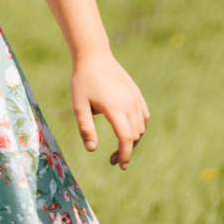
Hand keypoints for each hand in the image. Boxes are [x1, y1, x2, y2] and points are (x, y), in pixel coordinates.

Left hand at [71, 52, 149, 168]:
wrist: (94, 57)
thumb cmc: (82, 82)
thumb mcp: (78, 106)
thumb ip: (86, 128)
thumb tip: (92, 150)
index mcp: (115, 109)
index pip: (126, 139)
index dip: (125, 155)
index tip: (121, 166)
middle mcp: (129, 104)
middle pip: (135, 136)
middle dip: (126, 150)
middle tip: (112, 160)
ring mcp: (136, 99)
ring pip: (141, 127)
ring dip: (133, 140)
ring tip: (120, 146)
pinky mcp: (137, 94)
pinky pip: (144, 117)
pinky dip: (139, 127)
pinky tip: (129, 131)